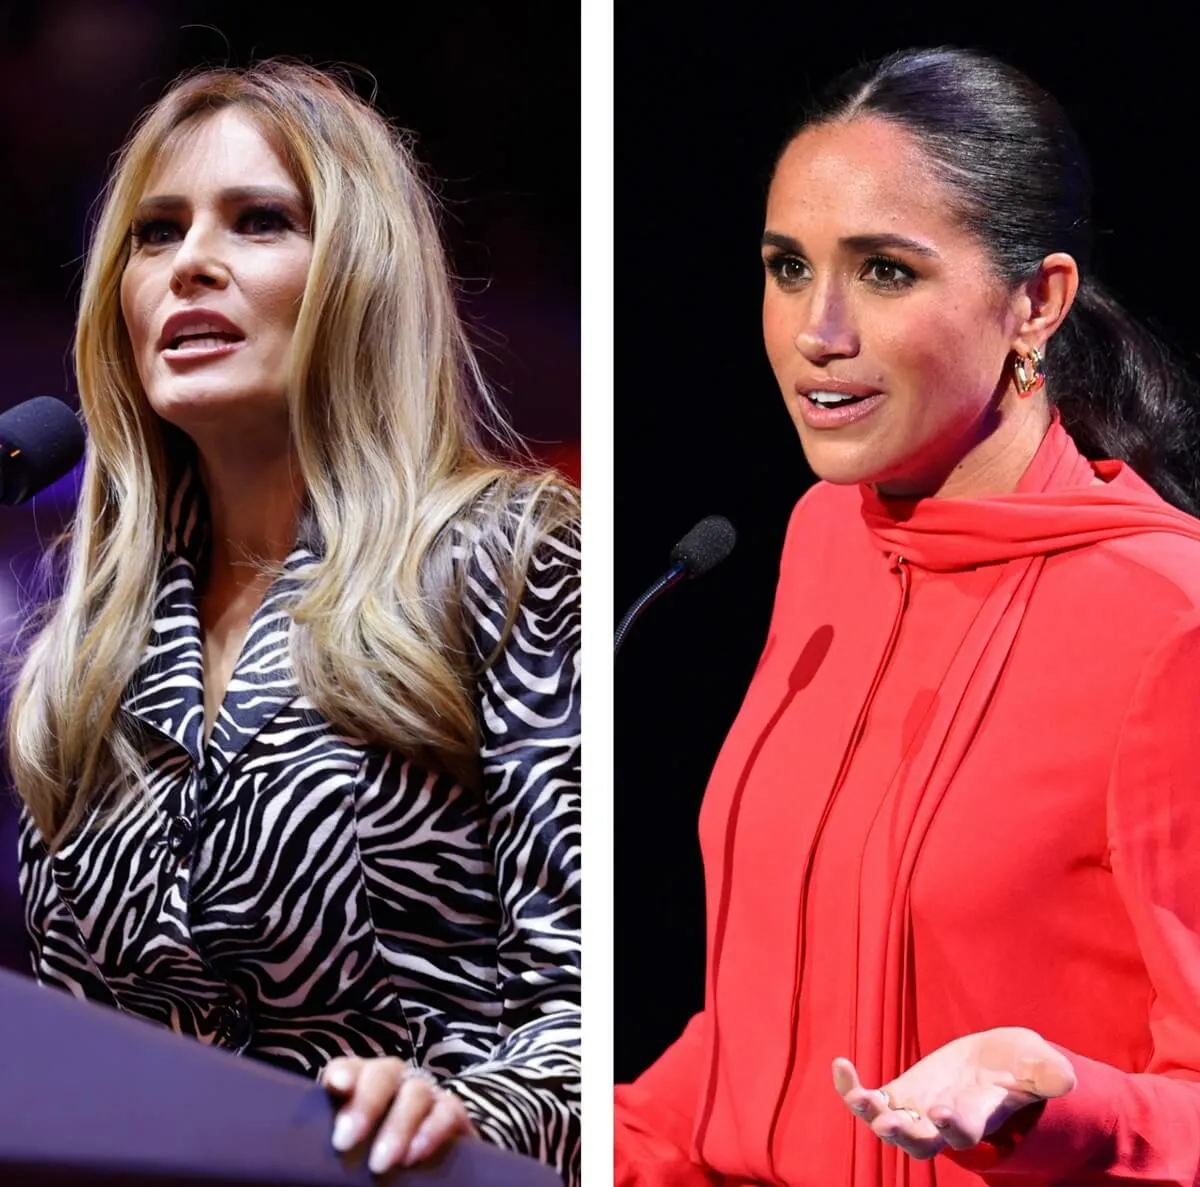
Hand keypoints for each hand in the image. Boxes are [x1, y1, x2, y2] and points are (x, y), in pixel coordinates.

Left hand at [322, 1055, 477, 1174]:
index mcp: (361, 1087)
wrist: (413, 1175)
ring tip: (379, 1163)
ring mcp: (426, 1095)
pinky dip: (431, 1130)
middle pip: (383, 1073)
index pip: (349, 1068)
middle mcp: (394, 1083)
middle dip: (366, 1103)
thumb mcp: (346, 1155)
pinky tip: (414, 1155)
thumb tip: (295, 1169)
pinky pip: (448, 1111)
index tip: (335, 1085)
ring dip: (397, 1125)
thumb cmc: (364, 1163)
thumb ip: (332, 1150)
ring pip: (416, 1092)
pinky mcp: (452, 1114)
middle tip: (345, 1141)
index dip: (344, 1072)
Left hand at [832, 1027, 1075, 1159]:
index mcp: (978, 1118)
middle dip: (905, 1134)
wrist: (995, 1066)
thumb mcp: (1037, 1063)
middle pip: (921, 1143)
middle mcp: (944, 1123)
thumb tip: (1065, 1077)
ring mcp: (917, 1111)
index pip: (963, 1134)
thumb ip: (1047, 1072)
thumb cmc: (1021, 1066)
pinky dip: (851, 1087)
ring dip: (873, 1114)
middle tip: (889, 1124)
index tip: (943, 1113)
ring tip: (860, 1097)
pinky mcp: (898, 1096)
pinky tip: (840, 1065)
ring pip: (891, 1126)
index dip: (953, 1127)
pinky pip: (869, 1099)